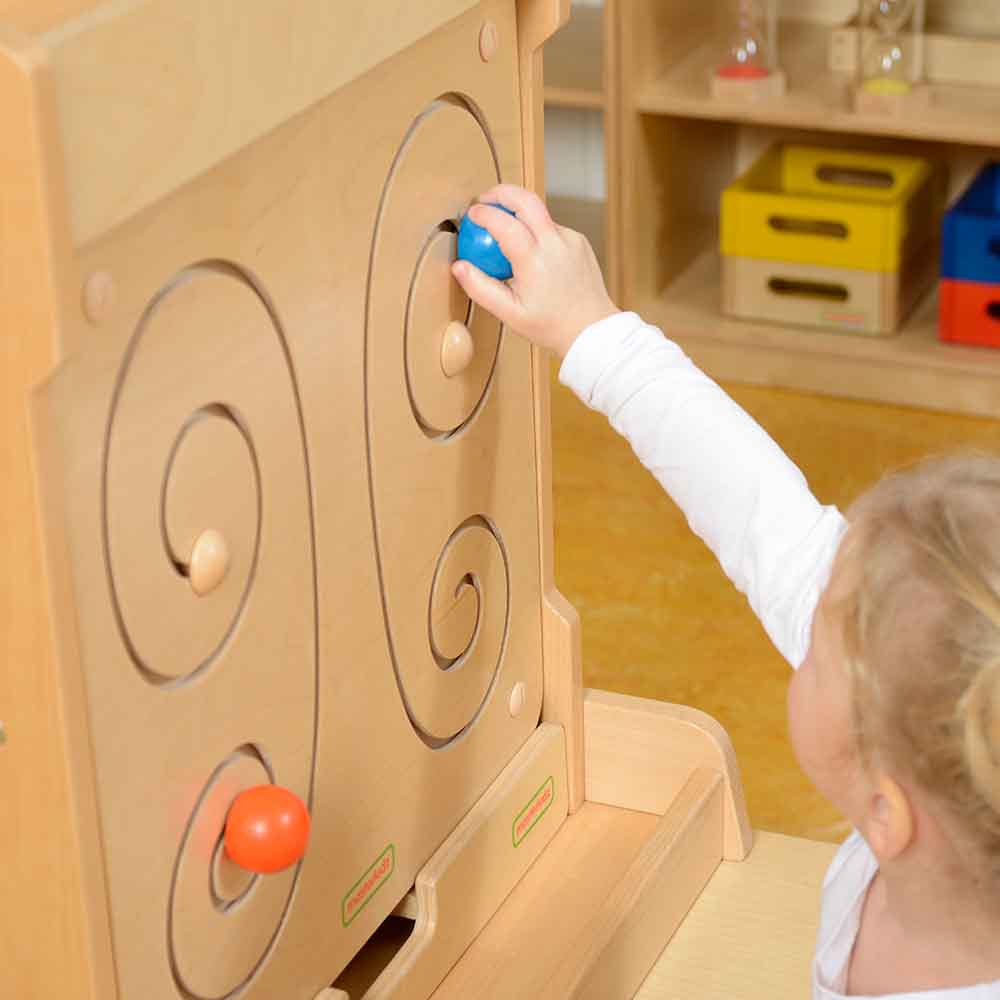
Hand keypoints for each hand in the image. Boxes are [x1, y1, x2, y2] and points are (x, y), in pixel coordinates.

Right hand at [451, 184, 618, 358]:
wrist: (591, 330)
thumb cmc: (550, 325)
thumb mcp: (510, 313)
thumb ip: (481, 288)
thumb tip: (459, 266)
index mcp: (535, 261)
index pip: (504, 223)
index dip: (484, 213)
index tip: (471, 214)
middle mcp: (555, 244)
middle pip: (526, 199)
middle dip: (501, 192)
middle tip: (485, 200)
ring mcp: (570, 239)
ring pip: (540, 213)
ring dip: (520, 215)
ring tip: (506, 233)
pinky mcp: (579, 241)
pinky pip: (552, 228)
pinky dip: (537, 232)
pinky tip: (532, 253)